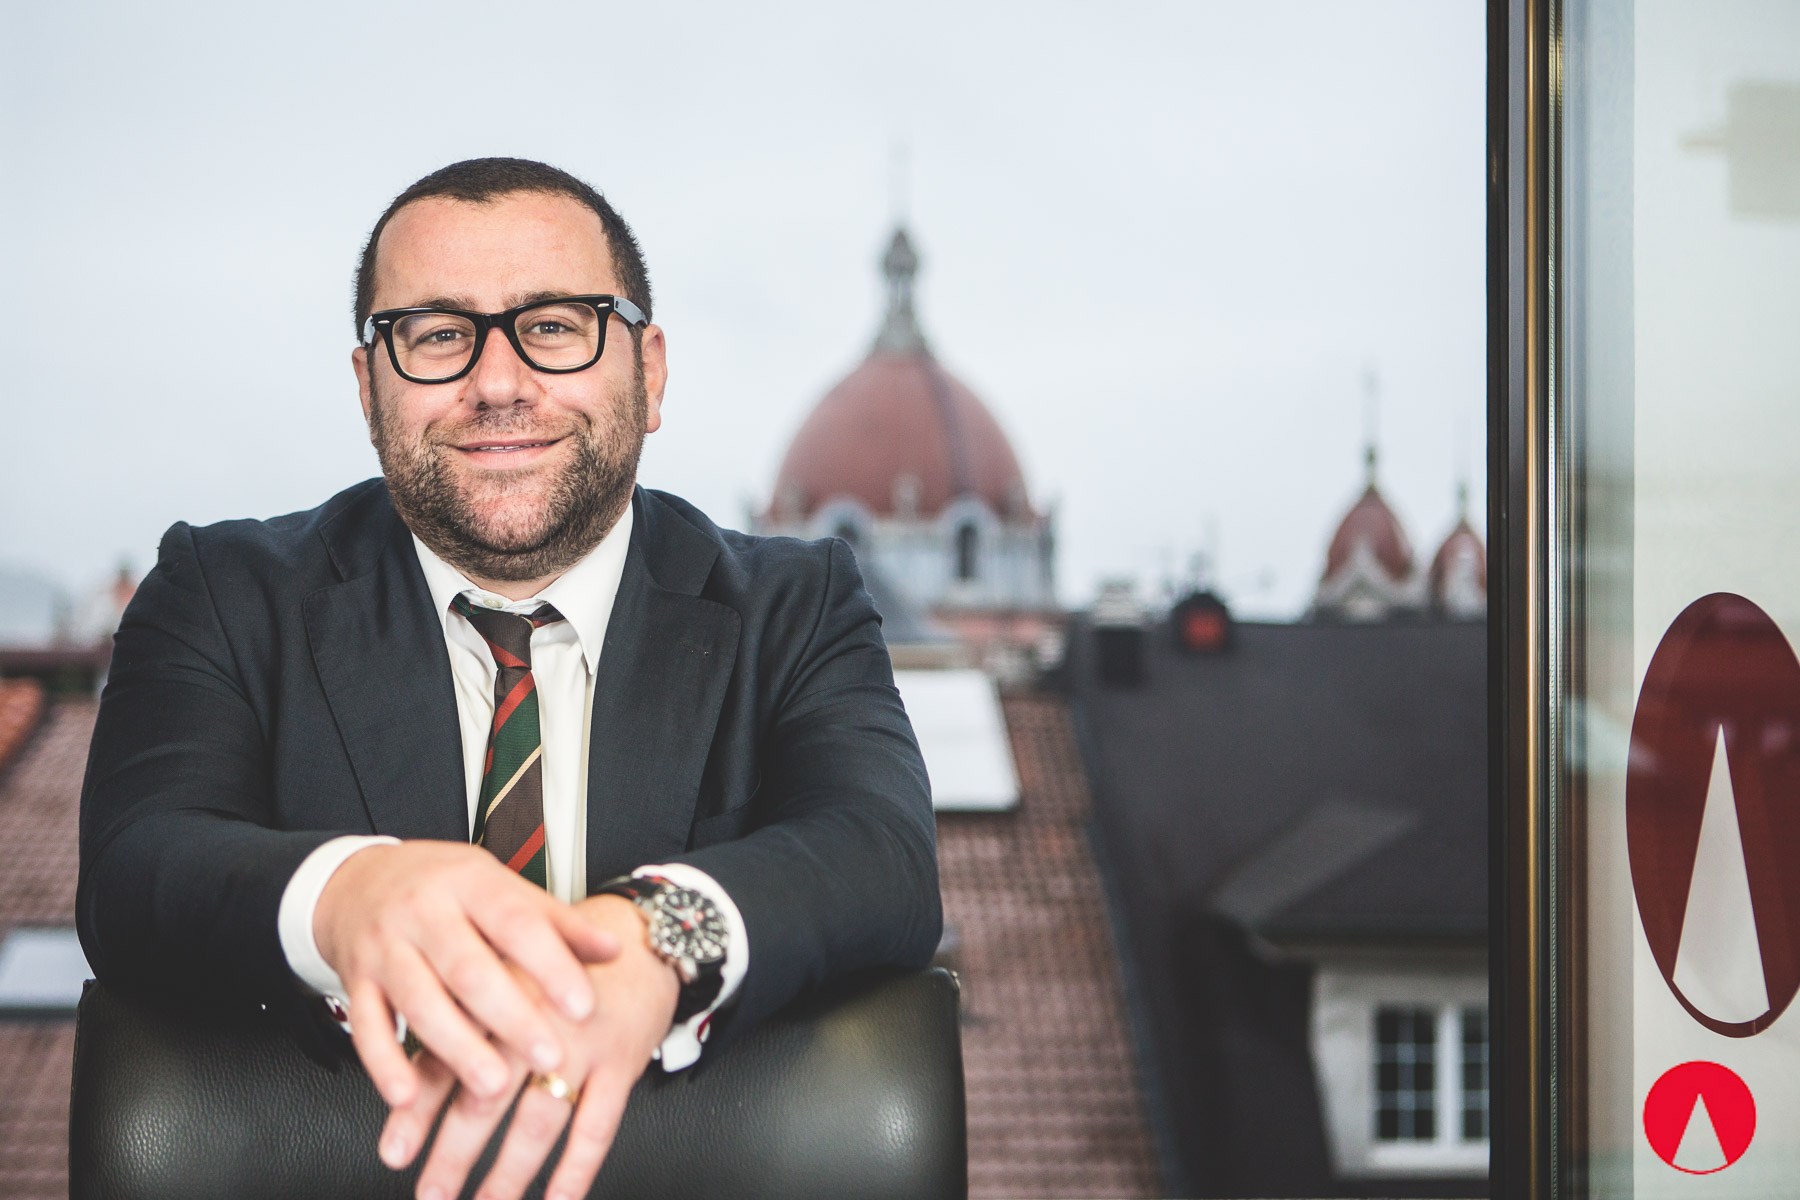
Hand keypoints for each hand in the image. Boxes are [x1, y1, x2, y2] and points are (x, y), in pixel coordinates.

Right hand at [315, 841, 620, 1108]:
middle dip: (511, 1017)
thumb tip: (613, 950)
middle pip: (468, 968)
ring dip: (456, 1048)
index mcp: (470, 882)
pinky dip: (384, 1064)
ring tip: (492, 1084)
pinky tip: (406, 1095)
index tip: (584, 1004)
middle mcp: (424, 913)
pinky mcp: (356, 981)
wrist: (357, 880)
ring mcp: (385, 947)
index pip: (517, 923)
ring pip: (420, 1001)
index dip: (552, 965)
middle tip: (550, 1057)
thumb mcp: (501, 887)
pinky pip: (366, 1026)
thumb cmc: (443, 888)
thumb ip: (557, 922)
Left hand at [377, 895, 681, 1199]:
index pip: (447, 1059)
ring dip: (510, 1172)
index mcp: (498, 997)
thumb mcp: (508, 975)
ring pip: (539, 1119)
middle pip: (487, 1096)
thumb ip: (461, 1019)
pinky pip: (598, 1125)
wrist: (645, 939)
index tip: (395, 1152)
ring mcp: (581, 1044)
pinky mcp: (621, 1061)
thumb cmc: (565, 966)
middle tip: (432, 1192)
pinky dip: (576, 1168)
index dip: (416, 1110)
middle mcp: (536, 1021)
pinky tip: (558, 1196)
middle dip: (455, 1154)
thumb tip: (405, 1077)